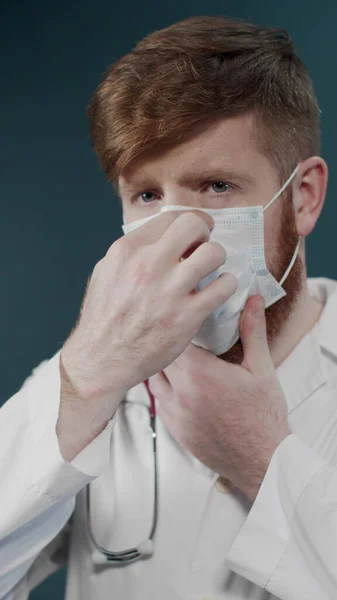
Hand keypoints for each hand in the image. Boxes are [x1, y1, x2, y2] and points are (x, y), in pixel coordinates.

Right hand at [61, 210, 236, 404]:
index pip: (170, 217)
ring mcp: (169, 291)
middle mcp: (148, 265)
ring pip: (214, 253)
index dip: (189, 223)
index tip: (195, 234)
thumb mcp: (106, 273)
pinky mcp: (186, 316)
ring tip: (211, 270)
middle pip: (194, 225)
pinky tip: (217, 291)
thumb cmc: (103, 319)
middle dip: (205, 233)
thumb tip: (161, 239)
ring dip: (218, 259)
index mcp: (127, 251)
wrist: (101, 360)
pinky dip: (226, 285)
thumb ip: (133, 253)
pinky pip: (223, 287)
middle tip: (203, 247)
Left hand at [148, 295, 290, 501]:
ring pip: (152, 378)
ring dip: (162, 366)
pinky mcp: (173, 429)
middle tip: (180, 335)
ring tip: (178, 359)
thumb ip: (252, 331)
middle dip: (168, 344)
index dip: (177, 324)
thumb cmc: (263, 419)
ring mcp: (173, 413)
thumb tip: (252, 302)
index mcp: (200, 374)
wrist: (261, 460)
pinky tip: (180, 385)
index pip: (173, 336)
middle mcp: (180, 393)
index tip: (185, 318)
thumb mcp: (261, 369)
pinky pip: (158, 401)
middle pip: (159, 356)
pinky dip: (164, 389)